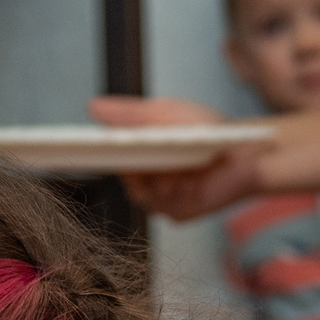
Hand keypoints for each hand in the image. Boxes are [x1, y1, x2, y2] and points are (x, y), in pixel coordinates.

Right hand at [89, 97, 319, 221]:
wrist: (247, 151)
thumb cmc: (206, 128)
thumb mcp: (165, 113)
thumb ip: (130, 113)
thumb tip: (92, 106)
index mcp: (135, 152)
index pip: (103, 155)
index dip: (87, 152)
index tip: (72, 147)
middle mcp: (143, 178)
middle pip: (122, 179)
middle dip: (133, 167)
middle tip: (141, 153)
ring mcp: (160, 198)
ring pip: (143, 195)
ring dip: (160, 179)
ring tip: (180, 163)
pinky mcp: (179, 213)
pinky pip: (166, 207)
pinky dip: (178, 192)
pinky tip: (192, 178)